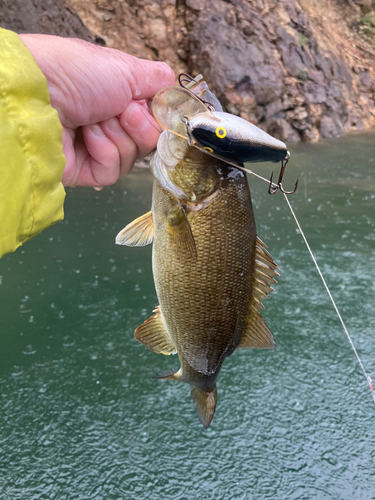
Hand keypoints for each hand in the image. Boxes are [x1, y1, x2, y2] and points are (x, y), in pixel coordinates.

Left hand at [19, 35, 174, 186]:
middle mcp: (109, 124)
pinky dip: (104, 153)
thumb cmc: (77, 73)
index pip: (154, 120)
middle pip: (147, 142)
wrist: (38, 94)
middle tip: (120, 111)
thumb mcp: (127, 69)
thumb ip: (158, 81)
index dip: (156, 117)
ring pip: (131, 158)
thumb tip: (177, 93)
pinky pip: (112, 172)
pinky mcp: (84, 171)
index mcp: (119, 99)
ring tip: (93, 121)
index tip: (148, 106)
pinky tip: (86, 138)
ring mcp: (96, 149)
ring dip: (117, 137)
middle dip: (138, 126)